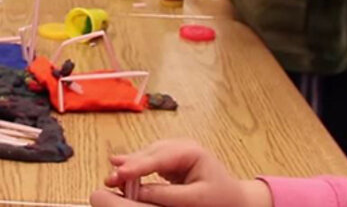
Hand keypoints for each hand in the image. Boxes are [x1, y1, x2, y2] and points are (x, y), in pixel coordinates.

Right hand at [91, 140, 272, 206]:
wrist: (236, 201)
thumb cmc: (222, 198)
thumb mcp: (196, 199)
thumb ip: (166, 195)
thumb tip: (138, 191)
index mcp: (191, 151)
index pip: (158, 157)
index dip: (137, 166)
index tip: (120, 173)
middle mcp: (181, 147)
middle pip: (149, 154)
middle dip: (129, 166)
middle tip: (110, 179)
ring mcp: (175, 152)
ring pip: (146, 156)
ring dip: (129, 166)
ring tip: (112, 176)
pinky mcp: (170, 162)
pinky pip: (149, 162)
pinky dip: (136, 168)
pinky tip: (122, 171)